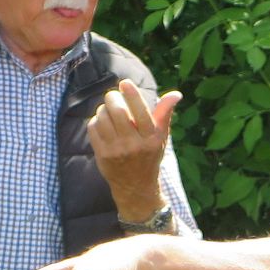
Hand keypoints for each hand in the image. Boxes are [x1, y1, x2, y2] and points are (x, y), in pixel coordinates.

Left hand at [88, 79, 181, 221]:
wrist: (136, 186)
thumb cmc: (149, 156)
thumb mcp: (161, 137)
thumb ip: (165, 114)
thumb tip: (176, 94)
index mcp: (151, 138)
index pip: (141, 111)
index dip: (131, 94)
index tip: (125, 83)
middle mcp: (134, 144)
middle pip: (117, 111)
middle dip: (113, 98)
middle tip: (113, 96)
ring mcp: (116, 150)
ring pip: (103, 117)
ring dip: (103, 109)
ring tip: (108, 111)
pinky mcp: (102, 155)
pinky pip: (93, 128)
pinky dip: (95, 121)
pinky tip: (102, 124)